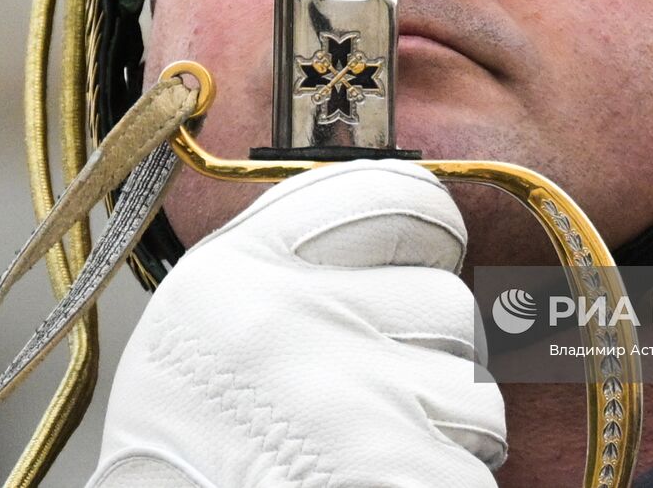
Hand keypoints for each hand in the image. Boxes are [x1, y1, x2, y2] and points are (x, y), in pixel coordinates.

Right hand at [87, 159, 505, 486]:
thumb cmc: (179, 455)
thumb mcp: (203, 332)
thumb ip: (286, 272)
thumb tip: (399, 246)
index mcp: (230, 272)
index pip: (391, 195)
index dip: (428, 232)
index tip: (424, 259)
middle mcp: (281, 323)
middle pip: (447, 300)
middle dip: (432, 356)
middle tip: (381, 398)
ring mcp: (340, 402)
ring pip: (473, 392)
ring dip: (443, 432)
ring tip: (372, 455)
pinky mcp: (389, 475)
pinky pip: (470, 471)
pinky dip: (442, 483)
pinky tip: (385, 486)